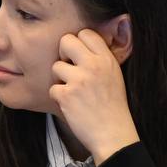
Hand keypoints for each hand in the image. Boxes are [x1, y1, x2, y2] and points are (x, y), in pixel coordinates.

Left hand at [50, 29, 139, 163]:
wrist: (113, 133)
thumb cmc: (112, 105)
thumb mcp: (114, 75)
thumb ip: (99, 59)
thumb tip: (80, 43)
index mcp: (107, 59)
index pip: (85, 33)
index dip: (78, 43)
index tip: (78, 57)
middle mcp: (94, 66)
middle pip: (65, 41)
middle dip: (63, 54)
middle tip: (69, 69)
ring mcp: (79, 80)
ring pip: (56, 66)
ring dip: (60, 80)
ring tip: (73, 91)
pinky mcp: (67, 95)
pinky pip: (52, 88)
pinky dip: (58, 97)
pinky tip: (71, 105)